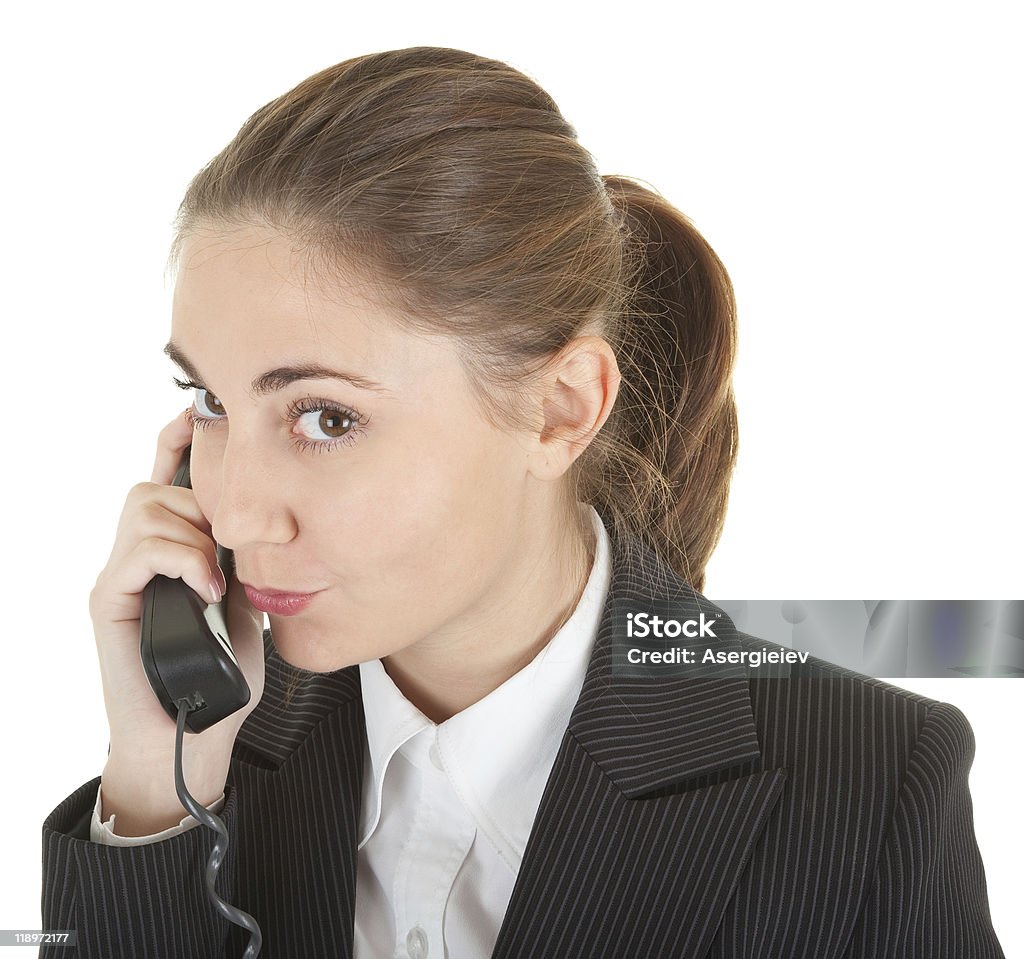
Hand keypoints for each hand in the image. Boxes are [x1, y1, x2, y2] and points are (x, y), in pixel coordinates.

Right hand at [90, 410, 265, 831]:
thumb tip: (260, 519)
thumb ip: (241, 557)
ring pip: (146, 508)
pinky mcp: (108, 599)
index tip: (198, 411)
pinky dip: (180, 559)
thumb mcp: (245, 601)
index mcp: (173, 551)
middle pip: (158, 488)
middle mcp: (140, 556)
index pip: (166, 480)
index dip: (177, 442)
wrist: (192, 734)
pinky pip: (140, 549)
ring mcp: (122, 575)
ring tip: (214, 580)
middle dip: (201, 506)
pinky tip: (204, 587)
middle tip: (226, 555)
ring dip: (192, 535)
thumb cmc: (221, 671)